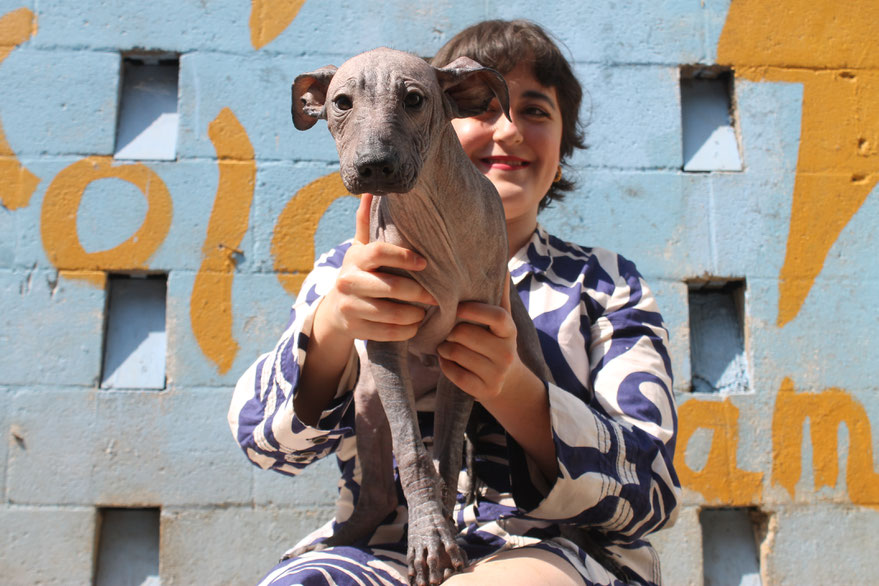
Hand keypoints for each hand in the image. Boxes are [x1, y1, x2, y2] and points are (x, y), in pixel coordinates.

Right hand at [319, 193, 436, 342]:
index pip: (379, 252)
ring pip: (391, 313)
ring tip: (426, 312)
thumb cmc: (358, 273)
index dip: (404, 257)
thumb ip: (366, 223)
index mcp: (354, 259)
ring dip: (415, 315)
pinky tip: (415, 326)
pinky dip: (407, 331)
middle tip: (435, 296)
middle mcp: (348, 282)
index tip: (425, 263)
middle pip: (389, 287)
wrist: (335, 310)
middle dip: (417, 293)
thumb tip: (370, 191)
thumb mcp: (360, 249)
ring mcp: (350, 307)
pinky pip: (388, 332)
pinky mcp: (356, 329)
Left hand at [436, 273, 524, 402]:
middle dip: (451, 331)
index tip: (458, 307)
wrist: (506, 381)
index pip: (496, 316)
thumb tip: (501, 263)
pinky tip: (448, 361)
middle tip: (448, 331)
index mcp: (510, 331)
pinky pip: (453, 373)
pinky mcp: (484, 390)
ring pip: (456, 353)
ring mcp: (497, 374)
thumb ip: (498, 294)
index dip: (474, 310)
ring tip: (447, 345)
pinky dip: (445, 366)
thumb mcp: (501, 320)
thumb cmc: (495, 341)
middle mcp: (507, 352)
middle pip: (466, 334)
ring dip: (444, 348)